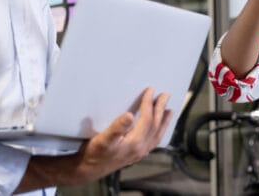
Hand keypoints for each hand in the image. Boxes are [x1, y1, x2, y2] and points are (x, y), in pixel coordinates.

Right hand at [24, 87, 172, 188]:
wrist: (88, 170)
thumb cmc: (94, 153)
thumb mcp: (103, 138)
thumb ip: (117, 127)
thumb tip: (129, 115)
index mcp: (135, 142)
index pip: (147, 119)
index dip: (149, 103)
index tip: (151, 90)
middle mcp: (141, 148)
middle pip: (155, 125)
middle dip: (160, 109)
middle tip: (166, 94)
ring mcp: (140, 153)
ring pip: (157, 134)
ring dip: (164, 121)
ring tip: (170, 110)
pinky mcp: (136, 155)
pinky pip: (153, 142)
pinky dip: (159, 133)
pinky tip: (159, 129)